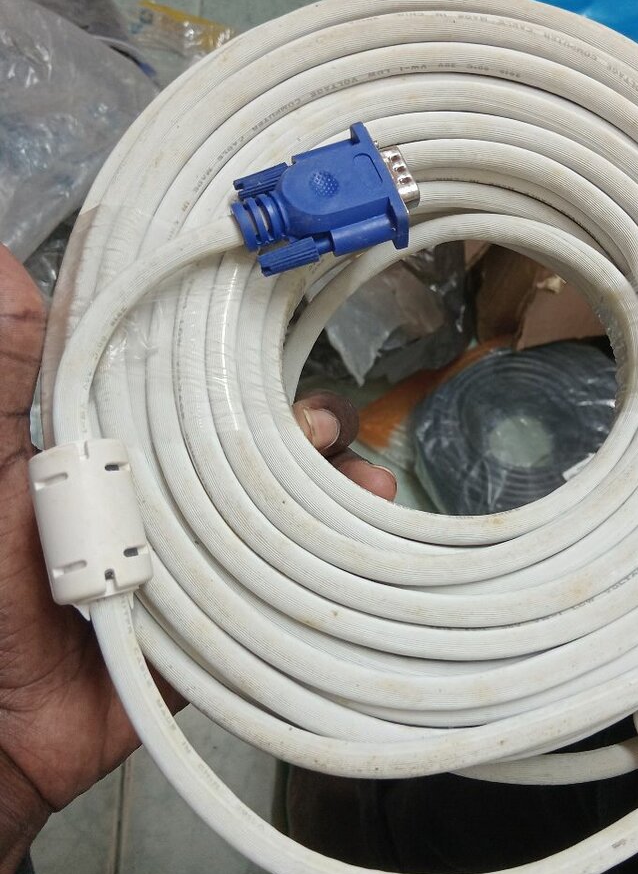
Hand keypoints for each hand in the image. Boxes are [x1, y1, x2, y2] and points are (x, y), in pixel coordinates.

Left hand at [0, 244, 394, 873]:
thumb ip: (1, 375)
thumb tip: (5, 261)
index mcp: (108, 440)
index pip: (185, 377)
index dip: (237, 349)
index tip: (287, 320)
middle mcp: (159, 485)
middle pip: (247, 435)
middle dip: (298, 421)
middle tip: (321, 423)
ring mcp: (195, 550)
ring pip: (278, 499)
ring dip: (328, 480)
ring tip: (356, 474)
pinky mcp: (225, 612)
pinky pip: (290, 577)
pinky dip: (336, 554)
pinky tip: (366, 525)